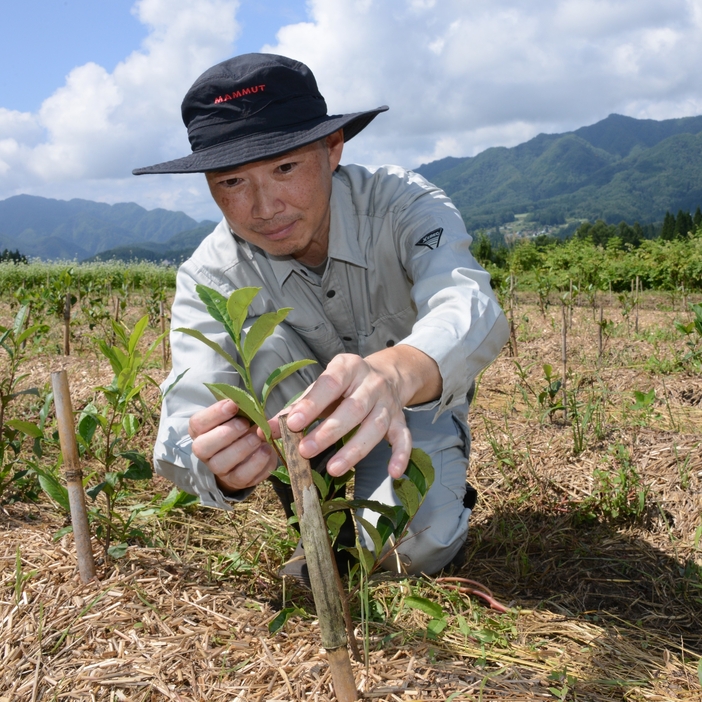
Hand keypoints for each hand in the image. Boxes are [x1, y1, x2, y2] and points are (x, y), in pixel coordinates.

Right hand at [189, 399, 276, 491]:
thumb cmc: (242, 428)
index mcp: (201, 432)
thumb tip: (256, 411)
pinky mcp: (236, 481)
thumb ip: (243, 409)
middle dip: (227, 433)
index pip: (197, 423)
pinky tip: (266, 449)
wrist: (250, 453)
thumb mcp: (239, 415)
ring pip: (221, 464)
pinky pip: (243, 477)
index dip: (215, 414)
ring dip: (243, 448)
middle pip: (203, 447)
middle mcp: (205, 453)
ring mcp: (219, 469)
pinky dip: (258, 462)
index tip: (233, 405)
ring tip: (259, 437)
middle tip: (245, 424)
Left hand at [268, 347, 440, 478]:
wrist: (387, 374)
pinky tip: (393, 473)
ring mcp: (388, 403)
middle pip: (353, 408)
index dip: (312, 404)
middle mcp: (371, 384)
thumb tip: (267, 430)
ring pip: (375, 426)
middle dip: (329, 431)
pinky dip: (401, 455)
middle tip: (305, 450)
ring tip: (333, 468)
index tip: (292, 423)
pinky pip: (404, 438)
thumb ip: (297, 407)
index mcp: (348, 368)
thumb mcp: (322, 388)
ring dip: (355, 449)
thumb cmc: (344, 385)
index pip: (330, 384)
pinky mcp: (400, 420)